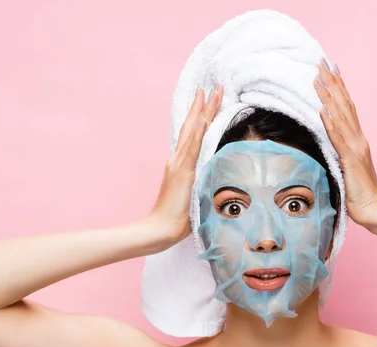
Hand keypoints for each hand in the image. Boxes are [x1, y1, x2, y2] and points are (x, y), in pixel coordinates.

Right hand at [148, 84, 222, 245]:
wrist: (161, 229)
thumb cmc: (176, 219)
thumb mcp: (193, 196)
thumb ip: (201, 184)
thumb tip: (215, 180)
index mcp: (180, 164)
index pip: (192, 136)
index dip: (200, 118)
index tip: (208, 101)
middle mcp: (177, 159)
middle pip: (191, 126)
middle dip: (203, 106)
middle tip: (212, 87)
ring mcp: (179, 164)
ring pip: (193, 130)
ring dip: (203, 110)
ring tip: (212, 92)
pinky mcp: (183, 171)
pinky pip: (192, 147)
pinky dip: (198, 130)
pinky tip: (203, 116)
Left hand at [313, 59, 376, 228]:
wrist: (372, 208)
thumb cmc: (356, 190)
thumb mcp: (344, 164)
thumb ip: (338, 148)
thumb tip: (325, 133)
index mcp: (355, 139)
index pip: (345, 108)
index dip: (337, 88)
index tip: (328, 70)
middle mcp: (357, 138)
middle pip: (344, 104)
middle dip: (332, 82)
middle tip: (322, 62)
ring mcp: (355, 147)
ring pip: (341, 115)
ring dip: (329, 96)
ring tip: (318, 78)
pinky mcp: (350, 159)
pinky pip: (338, 138)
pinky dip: (330, 122)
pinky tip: (323, 110)